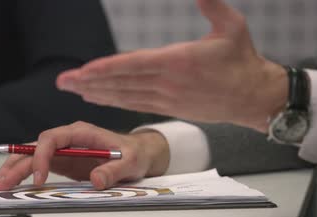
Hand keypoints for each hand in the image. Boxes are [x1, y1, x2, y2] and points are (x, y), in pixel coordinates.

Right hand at [0, 121, 169, 190]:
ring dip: (14, 169)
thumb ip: (114, 171)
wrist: (138, 155)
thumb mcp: (131, 163)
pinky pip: (38, 166)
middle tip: (1, 182)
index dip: (41, 157)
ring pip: (32, 156)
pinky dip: (24, 175)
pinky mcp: (62, 162)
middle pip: (35, 147)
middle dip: (17, 164)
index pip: (51, 139)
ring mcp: (63, 150)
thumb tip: (96, 180)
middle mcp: (67, 139)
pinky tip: (12, 184)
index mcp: (81, 132)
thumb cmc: (134, 154)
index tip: (39, 178)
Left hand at [56, 0, 287, 132]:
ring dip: (96, 92)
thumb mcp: (234, 25)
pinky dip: (113, 101)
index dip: (107, 68)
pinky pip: (134, 104)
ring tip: (73, 89)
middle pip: (121, 82)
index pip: (134, 64)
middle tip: (63, 82)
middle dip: (90, 82)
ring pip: (124, 96)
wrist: (253, 98)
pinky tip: (97, 98)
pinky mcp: (168, 107)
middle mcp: (167, 83)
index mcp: (179, 61)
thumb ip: (212, 5)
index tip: (84, 71)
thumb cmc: (244, 60)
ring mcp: (166, 98)